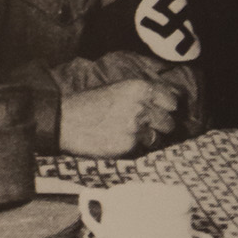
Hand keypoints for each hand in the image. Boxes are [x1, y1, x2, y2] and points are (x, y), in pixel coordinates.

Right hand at [59, 76, 186, 155]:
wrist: (65, 121)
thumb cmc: (90, 104)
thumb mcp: (118, 89)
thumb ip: (144, 94)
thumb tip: (172, 99)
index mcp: (139, 88)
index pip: (172, 101)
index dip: (167, 108)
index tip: (162, 111)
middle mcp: (141, 106)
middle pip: (168, 122)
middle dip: (160, 126)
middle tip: (145, 125)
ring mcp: (135, 128)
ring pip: (157, 138)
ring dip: (147, 138)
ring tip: (128, 133)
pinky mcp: (128, 146)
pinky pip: (141, 149)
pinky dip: (133, 147)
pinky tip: (118, 140)